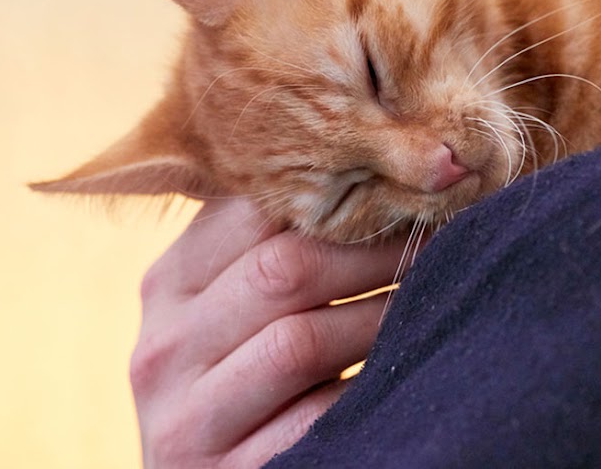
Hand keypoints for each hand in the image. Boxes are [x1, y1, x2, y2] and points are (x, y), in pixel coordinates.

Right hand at [130, 198, 406, 467]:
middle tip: (437, 241)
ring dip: (379, 317)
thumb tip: (371, 183)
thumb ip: (273, 249)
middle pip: (280, 271)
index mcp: (169, 284)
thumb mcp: (233, 305)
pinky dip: (365, 389)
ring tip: (430, 296)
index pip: (251, 214)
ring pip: (298, 342)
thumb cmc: (239, 372)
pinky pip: (313, 419)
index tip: (399, 193)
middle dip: (372, 254)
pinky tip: (401, 368)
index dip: (335, 200)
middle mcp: (163, 346)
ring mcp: (185, 418)